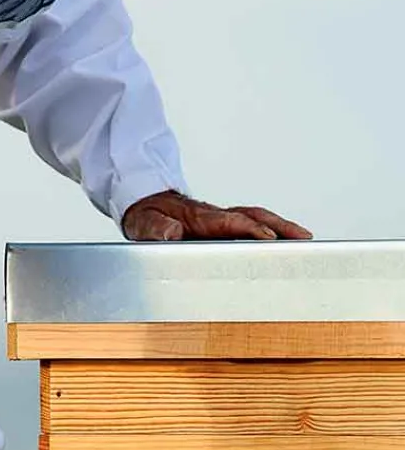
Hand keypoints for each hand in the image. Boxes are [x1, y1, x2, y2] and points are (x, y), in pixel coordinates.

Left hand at [122, 190, 312, 241]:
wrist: (143, 206)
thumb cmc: (146, 217)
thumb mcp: (143, 224)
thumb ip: (155, 229)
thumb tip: (171, 233)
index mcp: (198, 217)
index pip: (229, 222)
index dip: (249, 229)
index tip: (268, 238)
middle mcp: (215, 216)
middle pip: (253, 217)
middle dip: (280, 226)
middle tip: (304, 238)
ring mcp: (221, 221)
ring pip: (257, 219)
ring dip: (282, 228)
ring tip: (306, 241)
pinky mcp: (223, 227)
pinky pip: (252, 226)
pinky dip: (272, 231)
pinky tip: (285, 244)